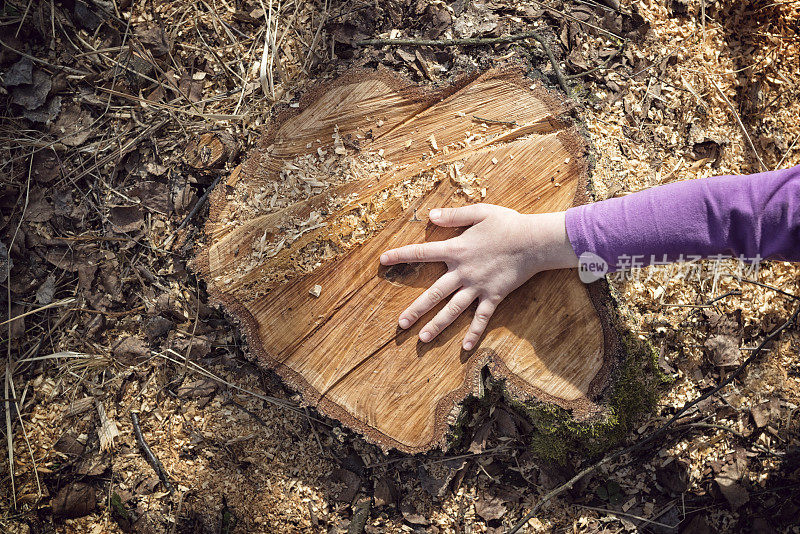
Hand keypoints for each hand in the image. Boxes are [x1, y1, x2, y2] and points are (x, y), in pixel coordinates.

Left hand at [380, 204, 577, 349]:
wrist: (535, 241)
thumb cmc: (507, 224)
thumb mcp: (479, 212)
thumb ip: (453, 216)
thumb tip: (430, 215)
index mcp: (456, 249)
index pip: (422, 253)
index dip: (401, 256)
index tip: (383, 260)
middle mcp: (463, 272)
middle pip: (434, 293)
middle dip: (416, 309)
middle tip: (400, 325)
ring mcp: (478, 287)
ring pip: (453, 310)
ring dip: (437, 325)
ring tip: (422, 339)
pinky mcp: (494, 296)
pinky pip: (482, 318)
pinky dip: (474, 333)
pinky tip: (464, 348)